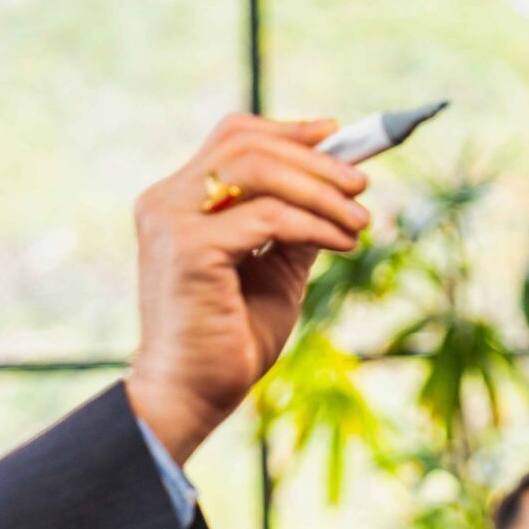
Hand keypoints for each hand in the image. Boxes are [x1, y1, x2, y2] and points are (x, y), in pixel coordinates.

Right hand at [122, 114, 369, 462]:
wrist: (192, 397)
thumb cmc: (228, 342)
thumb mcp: (273, 273)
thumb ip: (294, 228)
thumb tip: (337, 188)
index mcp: (176, 202)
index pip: (232, 138)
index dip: (288, 130)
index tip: (336, 135)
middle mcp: (166, 202)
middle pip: (248, 144)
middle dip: (315, 159)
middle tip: (362, 184)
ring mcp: (171, 222)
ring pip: (258, 169)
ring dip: (320, 188)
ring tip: (358, 218)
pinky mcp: (189, 249)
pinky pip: (269, 217)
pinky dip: (315, 224)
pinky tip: (342, 242)